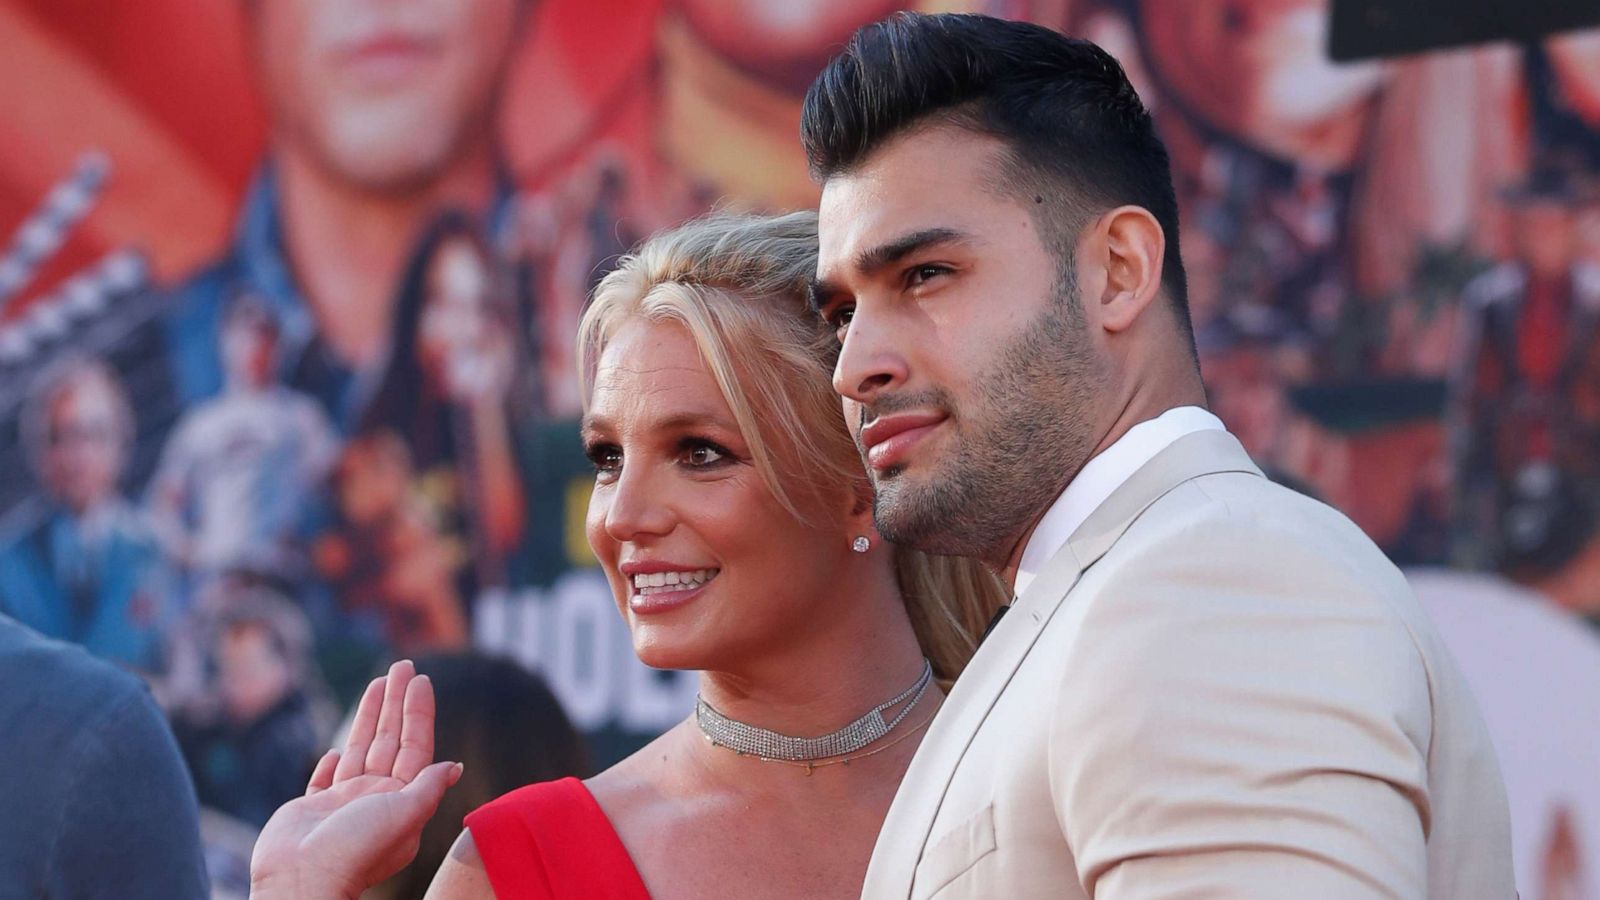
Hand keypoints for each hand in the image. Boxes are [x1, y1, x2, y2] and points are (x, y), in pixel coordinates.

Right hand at [249, 660, 461, 899]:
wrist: (302, 881)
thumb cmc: (356, 849)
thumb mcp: (404, 814)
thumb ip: (427, 788)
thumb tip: (454, 767)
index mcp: (402, 801)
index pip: (416, 746)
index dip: (419, 713)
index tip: (421, 680)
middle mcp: (375, 799)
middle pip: (390, 740)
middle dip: (396, 702)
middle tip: (401, 664)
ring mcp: (343, 804)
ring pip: (360, 749)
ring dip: (369, 717)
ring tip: (378, 683)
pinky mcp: (312, 809)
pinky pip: (326, 780)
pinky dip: (332, 763)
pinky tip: (338, 748)